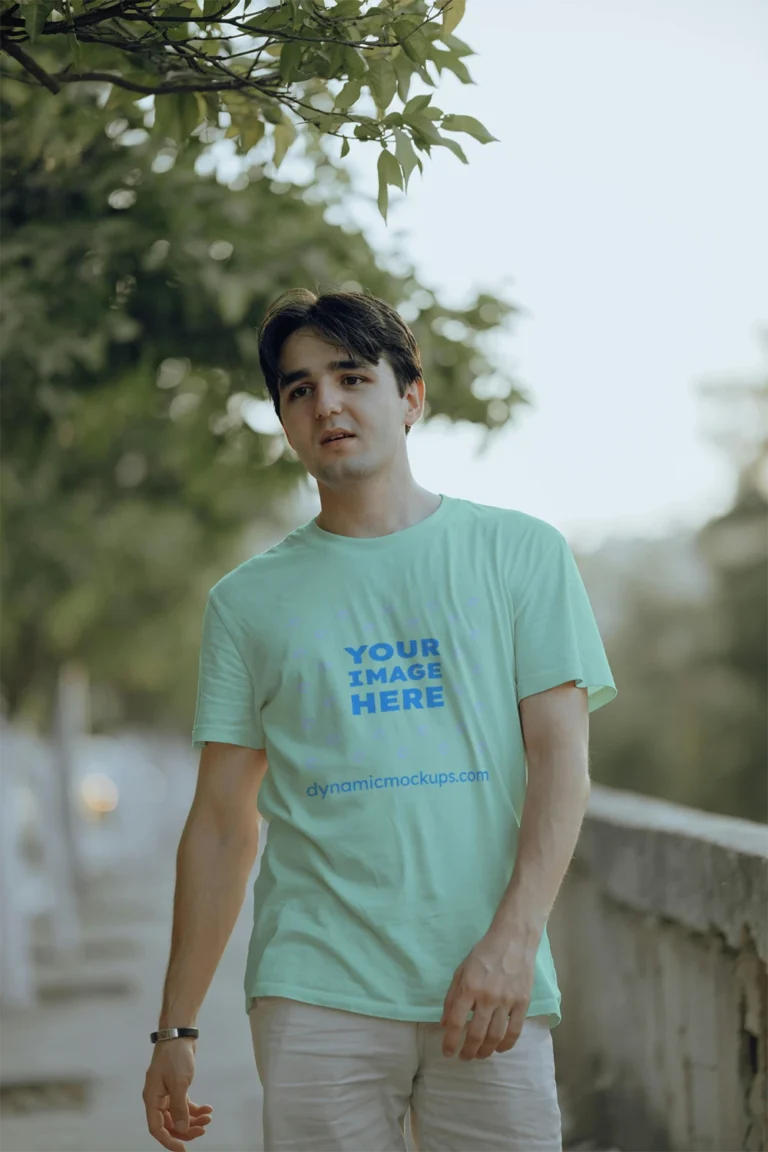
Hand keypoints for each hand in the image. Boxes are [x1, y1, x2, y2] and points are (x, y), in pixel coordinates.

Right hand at [143, 1038, 212, 1149]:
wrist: (179, 1034)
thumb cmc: (175, 1057)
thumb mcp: (179, 1084)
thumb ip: (179, 1108)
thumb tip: (181, 1129)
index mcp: (152, 1099)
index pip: (156, 1128)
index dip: (168, 1141)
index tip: (182, 1149)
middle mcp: (157, 1099)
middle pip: (169, 1123)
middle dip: (186, 1129)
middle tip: (203, 1130)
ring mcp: (166, 1093)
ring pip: (178, 1115)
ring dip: (193, 1118)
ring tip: (208, 1117)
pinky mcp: (176, 1087)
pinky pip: (184, 1104)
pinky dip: (195, 1108)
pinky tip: (208, 1108)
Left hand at [440, 931, 535, 1059]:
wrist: (513, 940)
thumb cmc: (484, 954)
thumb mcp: (461, 971)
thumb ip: (451, 997)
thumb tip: (445, 1024)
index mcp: (469, 987)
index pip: (456, 1022)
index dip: (450, 1041)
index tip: (447, 1052)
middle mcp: (487, 996)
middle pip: (476, 1034)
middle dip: (468, 1051)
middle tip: (464, 1057)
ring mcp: (507, 1001)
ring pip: (495, 1036)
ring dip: (485, 1051)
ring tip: (479, 1055)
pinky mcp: (523, 1003)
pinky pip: (514, 1031)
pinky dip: (506, 1045)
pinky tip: (498, 1049)